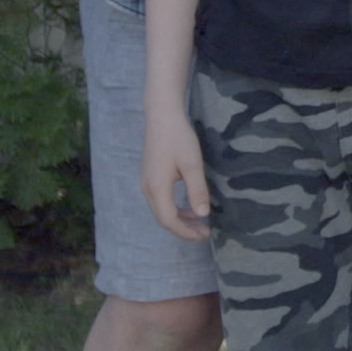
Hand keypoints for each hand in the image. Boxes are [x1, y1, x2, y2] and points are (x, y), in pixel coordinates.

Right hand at [139, 111, 212, 239]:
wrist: (162, 115)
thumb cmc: (178, 137)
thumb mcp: (192, 164)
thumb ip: (197, 190)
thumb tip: (202, 214)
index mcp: (156, 187)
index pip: (169, 220)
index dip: (186, 231)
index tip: (204, 235)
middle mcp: (148, 188)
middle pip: (163, 219)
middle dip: (184, 229)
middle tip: (205, 233)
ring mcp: (147, 182)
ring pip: (162, 210)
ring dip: (180, 220)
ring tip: (200, 223)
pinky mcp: (150, 177)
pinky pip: (161, 201)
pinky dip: (175, 209)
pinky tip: (189, 208)